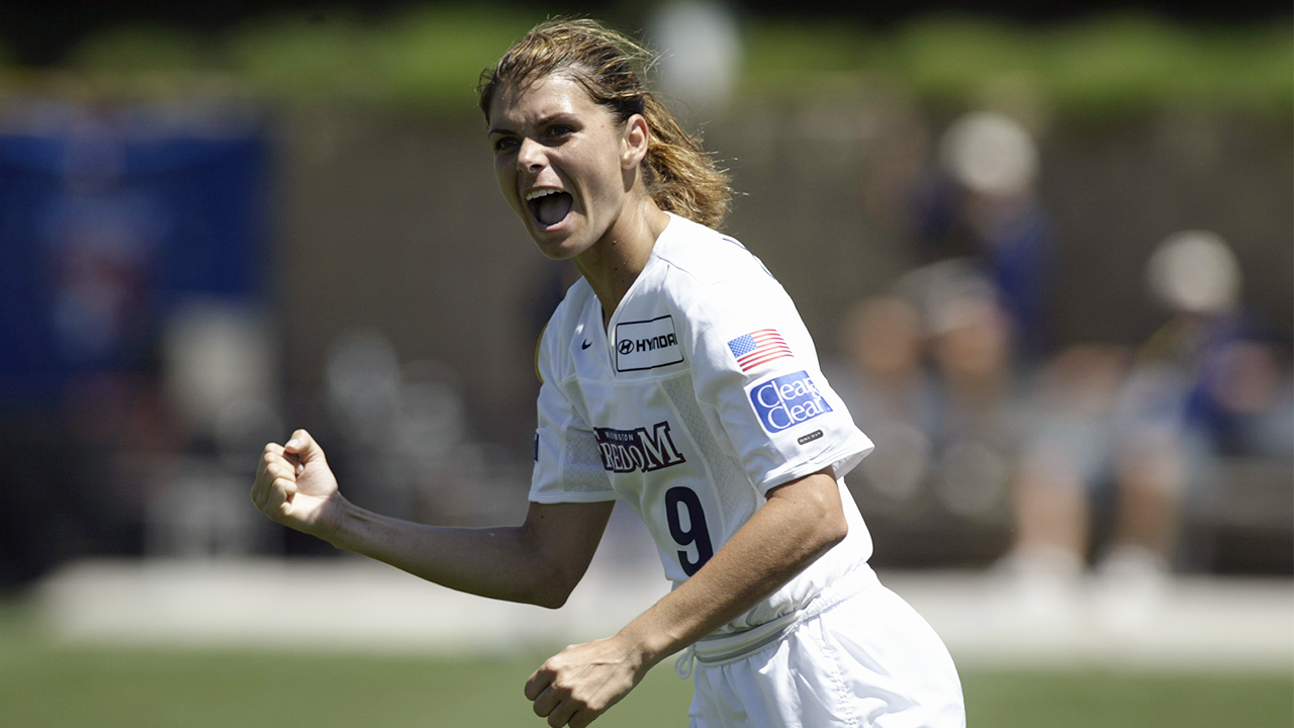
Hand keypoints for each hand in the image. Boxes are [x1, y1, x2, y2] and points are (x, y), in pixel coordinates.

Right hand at [251, 429, 341, 537]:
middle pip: (269, 460)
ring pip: (273, 471)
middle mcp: (258, 487)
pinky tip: (294, 499)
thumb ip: (302, 439)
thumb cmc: (321, 483)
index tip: (299, 471)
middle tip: (298, 482)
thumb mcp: (313, 454)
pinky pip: (279, 484)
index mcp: (263, 474)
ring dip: (292, 479)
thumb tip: (288, 446)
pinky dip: (292, 488)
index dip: (290, 457)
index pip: (269, 450)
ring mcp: (262, 501)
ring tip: (296, 490)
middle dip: (291, 468)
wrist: (332, 506)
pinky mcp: (271, 511)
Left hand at [524, 635, 644, 727]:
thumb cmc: (598, 653)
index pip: (530, 693)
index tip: (552, 694)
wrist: (627, 652)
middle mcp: (560, 682)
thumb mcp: (570, 654)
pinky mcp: (591, 709)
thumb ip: (553, 671)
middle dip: (551, 708)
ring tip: (576, 707)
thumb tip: (541, 688)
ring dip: (564, 717)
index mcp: (552, 667)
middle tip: (565, 702)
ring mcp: (575, 697)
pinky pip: (574, 726)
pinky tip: (589, 708)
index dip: (540, 695)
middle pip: (539, 710)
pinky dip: (580, 721)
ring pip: (554, 722)